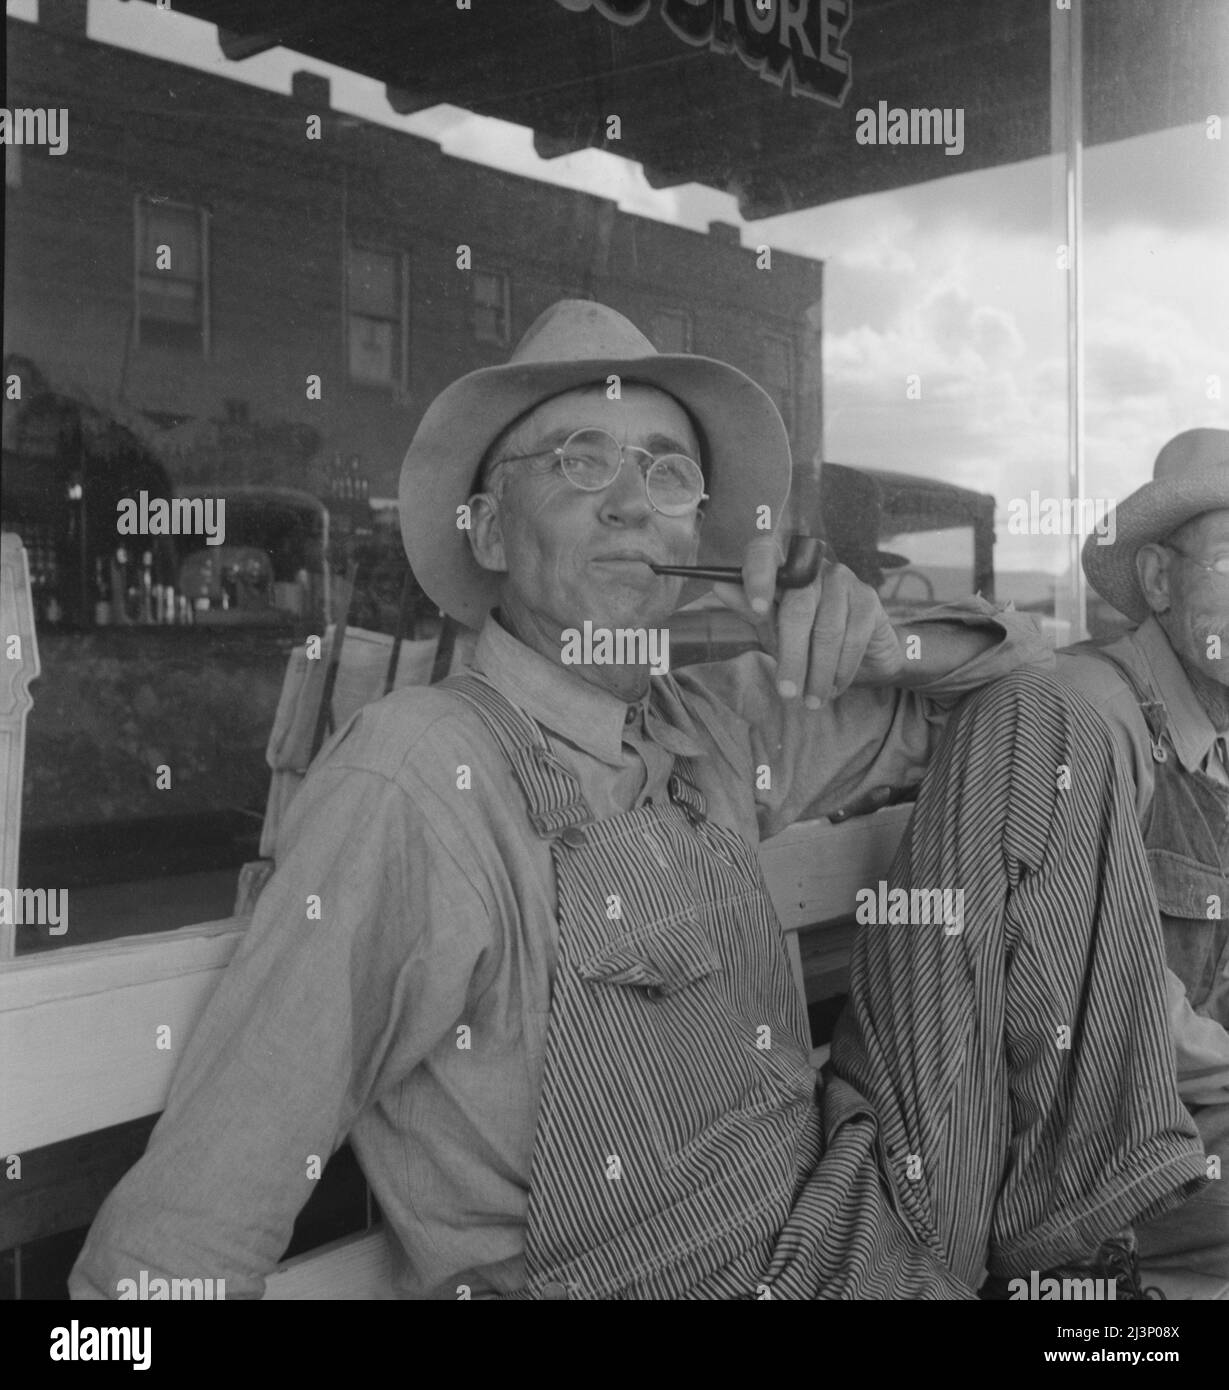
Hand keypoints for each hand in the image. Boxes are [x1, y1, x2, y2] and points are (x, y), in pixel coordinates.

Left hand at [711, 535, 903, 704]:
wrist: (858, 654)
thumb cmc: (805, 639)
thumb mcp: (773, 629)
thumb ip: (751, 610)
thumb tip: (719, 587)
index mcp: (780, 569)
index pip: (763, 554)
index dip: (759, 575)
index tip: (757, 606)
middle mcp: (811, 567)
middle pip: (797, 609)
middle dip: (792, 657)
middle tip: (787, 693)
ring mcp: (842, 579)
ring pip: (827, 630)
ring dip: (818, 672)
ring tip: (811, 700)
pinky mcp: (867, 598)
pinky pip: (852, 637)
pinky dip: (841, 669)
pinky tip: (834, 687)